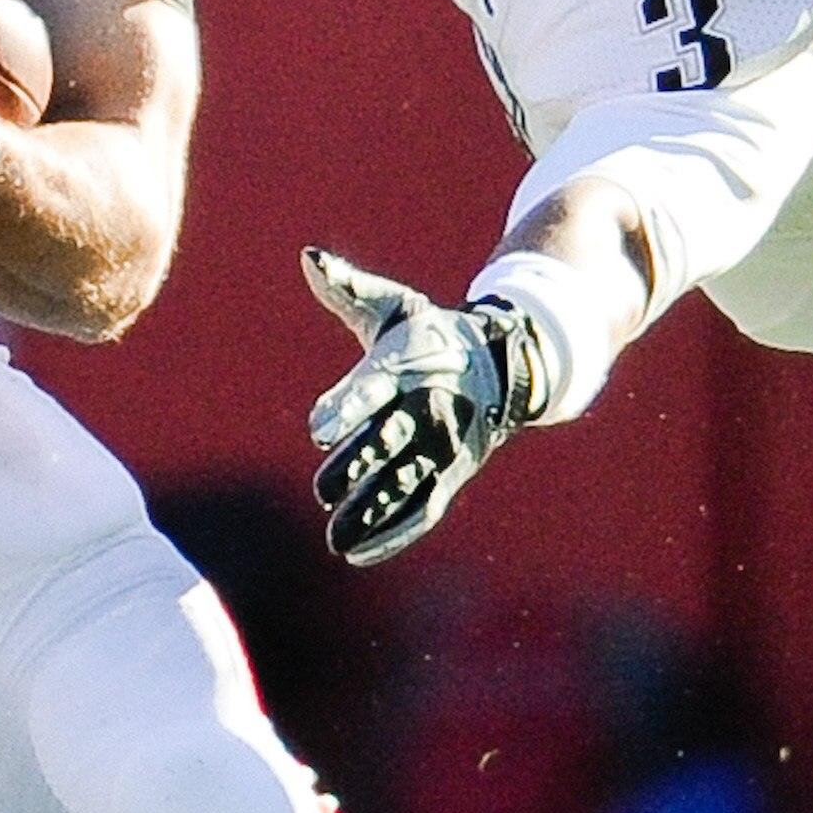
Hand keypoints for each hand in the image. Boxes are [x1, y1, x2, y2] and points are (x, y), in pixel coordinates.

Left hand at [302, 247, 548, 565]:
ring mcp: (444, 446)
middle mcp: (430, 408)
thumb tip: (308, 258)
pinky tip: (358, 555)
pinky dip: (395, 536)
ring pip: (407, 484)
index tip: (317, 430)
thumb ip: (349, 288)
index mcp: (410, 363)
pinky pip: (425, 511)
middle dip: (359, 466)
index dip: (347, 406)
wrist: (504, 363)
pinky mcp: (452, 475)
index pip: (376, 385)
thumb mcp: (395, 307)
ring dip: (373, 512)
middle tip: (323, 489)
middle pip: (391, 441)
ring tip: (334, 536)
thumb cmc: (433, 334)